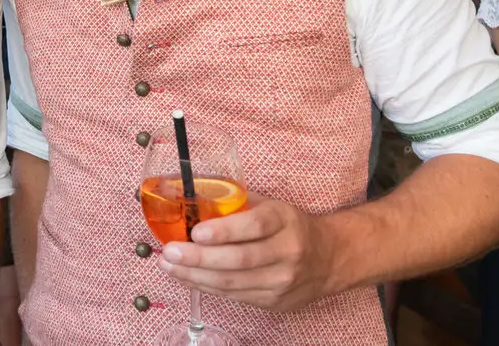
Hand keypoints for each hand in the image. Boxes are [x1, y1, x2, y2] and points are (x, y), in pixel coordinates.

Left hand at [157, 194, 335, 312]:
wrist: (330, 259)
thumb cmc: (290, 226)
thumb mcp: (272, 206)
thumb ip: (238, 202)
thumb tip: (192, 197)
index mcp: (285, 221)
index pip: (255, 226)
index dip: (224, 231)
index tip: (196, 231)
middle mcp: (287, 252)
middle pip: (239, 259)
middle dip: (199, 257)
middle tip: (169, 252)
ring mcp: (281, 281)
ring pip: (233, 282)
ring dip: (195, 275)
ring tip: (168, 265)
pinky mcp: (274, 301)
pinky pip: (234, 295)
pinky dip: (206, 287)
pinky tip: (187, 277)